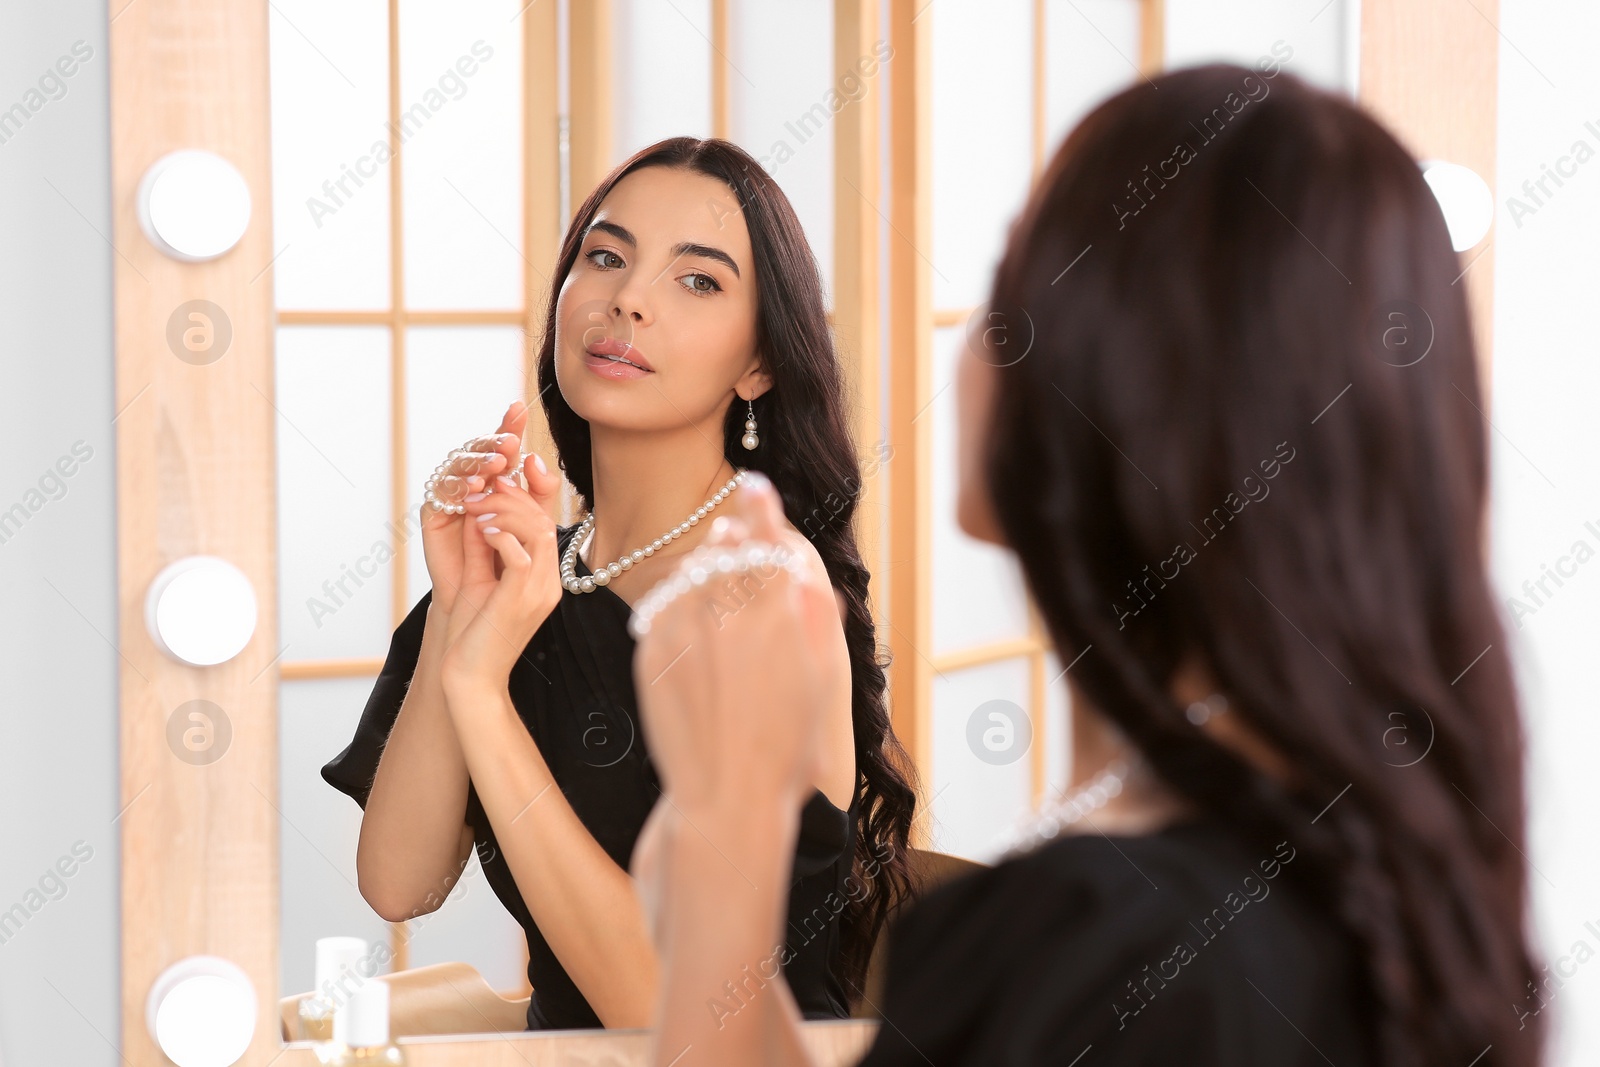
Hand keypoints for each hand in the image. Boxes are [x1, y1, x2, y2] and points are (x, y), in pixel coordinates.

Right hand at [420, 400, 525, 613]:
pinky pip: (442, 492)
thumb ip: (540, 492)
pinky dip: (458, 486)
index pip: (502, 445)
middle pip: (479, 449)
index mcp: (498, 478)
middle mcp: (472, 480)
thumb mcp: (534, 521)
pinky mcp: (435, 512)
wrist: (486, 597)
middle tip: (509, 443)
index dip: (509, 426)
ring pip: (459, 465)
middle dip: (493, 442)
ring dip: (477, 462)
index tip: (519, 409)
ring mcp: (452, 494)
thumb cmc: (511, 557)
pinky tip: (474, 486)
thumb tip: (534, 458)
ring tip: (496, 464)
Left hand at [438, 425, 564, 693]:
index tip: (518, 462)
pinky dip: (502, 533)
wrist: (470, 680)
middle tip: (481, 487)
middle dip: (511, 493)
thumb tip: (483, 508)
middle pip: (544, 518)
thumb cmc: (473, 635)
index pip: (549, 520)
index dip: (537, 486)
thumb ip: (487, 547)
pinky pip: (523, 553)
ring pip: (538, 529)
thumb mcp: (482, 582)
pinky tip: (482, 529)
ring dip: (505, 508)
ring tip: (477, 507)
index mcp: (543, 576)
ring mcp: (540, 590)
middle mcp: (548, 581)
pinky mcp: (523, 599)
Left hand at [629, 472, 838, 821]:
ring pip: (689, 577)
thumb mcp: (820, 684)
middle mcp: (730, 616)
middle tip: (730, 532)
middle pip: (725, 552)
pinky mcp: (650, 653)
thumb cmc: (784, 751)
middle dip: (730, 537)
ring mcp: (685, 632)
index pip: (767, 541)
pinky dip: (675, 607)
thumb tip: (809, 576)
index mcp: (779, 619)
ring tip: (710, 588)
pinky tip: (688, 628)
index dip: (761, 508)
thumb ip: (815, 622)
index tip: (753, 485)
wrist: (724, 799)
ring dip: (701, 571)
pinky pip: (661, 609)